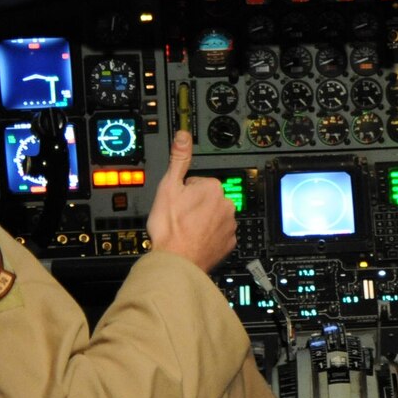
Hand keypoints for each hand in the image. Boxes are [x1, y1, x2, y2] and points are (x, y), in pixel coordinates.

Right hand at [145, 130, 236, 272]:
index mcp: (212, 188)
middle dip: (195, 205)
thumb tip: (184, 136)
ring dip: (203, 221)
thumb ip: (179, 159)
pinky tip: (195, 240)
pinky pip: (219, 234)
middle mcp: (226, 205)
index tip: (177, 201)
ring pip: (214, 217)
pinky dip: (209, 236)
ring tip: (187, 229)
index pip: (198, 182)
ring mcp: (229, 225)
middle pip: (207, 199)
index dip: (184, 191)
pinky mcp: (229, 243)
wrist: (176, 260)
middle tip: (180, 216)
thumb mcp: (169, 186)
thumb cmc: (170, 227)